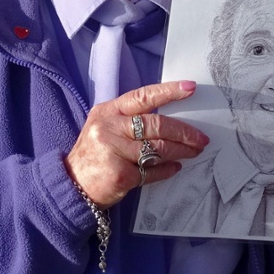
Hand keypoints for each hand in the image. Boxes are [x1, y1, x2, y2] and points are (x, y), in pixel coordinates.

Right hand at [64, 80, 209, 207]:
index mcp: (108, 111)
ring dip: (181, 151)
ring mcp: (114, 151)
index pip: (142, 96)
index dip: (168, 91)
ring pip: (159, 148)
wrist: (72, 185)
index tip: (190, 88)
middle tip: (200, 138)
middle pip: (156, 125)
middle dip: (184, 131)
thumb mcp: (105, 127)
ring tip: (193, 152)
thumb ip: (130, 120)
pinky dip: (167, 170)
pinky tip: (175, 168)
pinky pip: (153, 171)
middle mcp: (109, 128)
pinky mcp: (121, 174)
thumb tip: (169, 119)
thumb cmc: (94, 154)